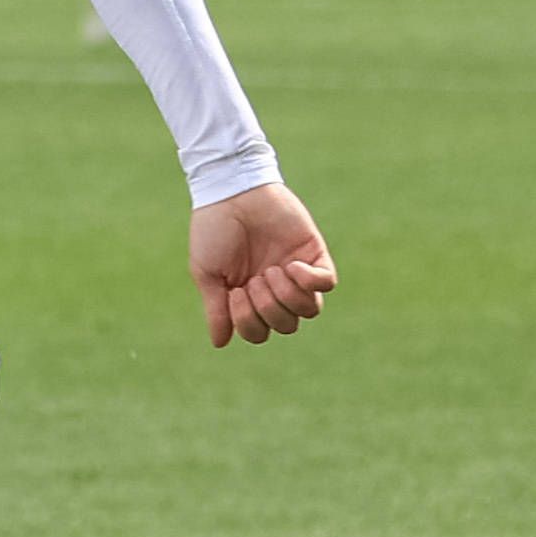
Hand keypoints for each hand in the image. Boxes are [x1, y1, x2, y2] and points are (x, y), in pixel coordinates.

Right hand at [188, 181, 335, 347]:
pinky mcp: (314, 254)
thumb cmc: (213, 231)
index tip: (235, 292)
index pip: (259, 331)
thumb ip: (217, 309)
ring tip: (271, 271)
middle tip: (254, 280)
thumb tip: (220, 343)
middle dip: (267, 308)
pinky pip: (327, 284)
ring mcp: (296, 273)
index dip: (248, 321)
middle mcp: (274, 289)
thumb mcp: (208, 274)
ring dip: (287, 297)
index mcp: (247, 296)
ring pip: (309, 310)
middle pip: (287, 325)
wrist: (232, 193)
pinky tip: (292, 267)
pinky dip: (311, 282)